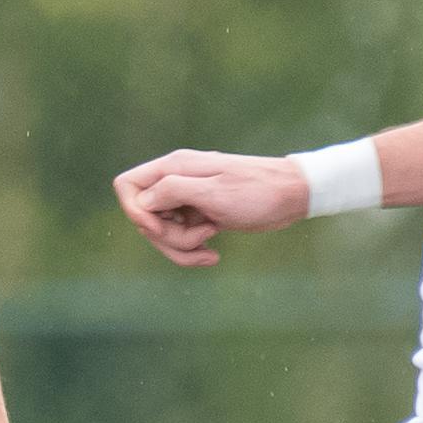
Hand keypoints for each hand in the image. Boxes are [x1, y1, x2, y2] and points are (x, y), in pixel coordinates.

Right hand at [112, 149, 309, 268]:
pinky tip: (213, 254)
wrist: (294, 196)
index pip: (127, 186)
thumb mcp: (215, 193)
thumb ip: (173, 191)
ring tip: (211, 244)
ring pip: (161, 232)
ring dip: (181, 247)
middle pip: (143, 216)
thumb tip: (141, 202)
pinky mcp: (199, 215)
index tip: (158, 227)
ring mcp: (187, 200)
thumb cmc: (259, 192)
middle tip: (202, 236)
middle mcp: (176, 182)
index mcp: (175, 168)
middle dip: (166, 237)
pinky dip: (192, 251)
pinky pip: (180, 239)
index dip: (134, 211)